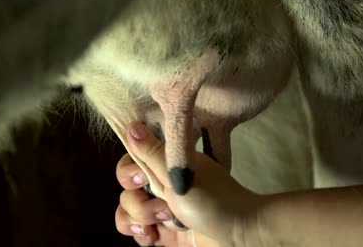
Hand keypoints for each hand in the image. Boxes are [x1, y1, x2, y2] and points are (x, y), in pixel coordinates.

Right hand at [114, 122, 263, 245]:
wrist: (238, 233)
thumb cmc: (213, 199)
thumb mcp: (179, 175)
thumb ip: (153, 154)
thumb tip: (131, 126)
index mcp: (164, 164)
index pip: (130, 162)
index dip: (129, 173)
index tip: (142, 180)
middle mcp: (160, 184)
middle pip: (125, 190)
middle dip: (137, 202)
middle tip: (163, 207)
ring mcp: (160, 208)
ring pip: (127, 211)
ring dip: (139, 220)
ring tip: (162, 224)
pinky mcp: (163, 230)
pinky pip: (137, 232)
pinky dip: (142, 235)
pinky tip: (155, 237)